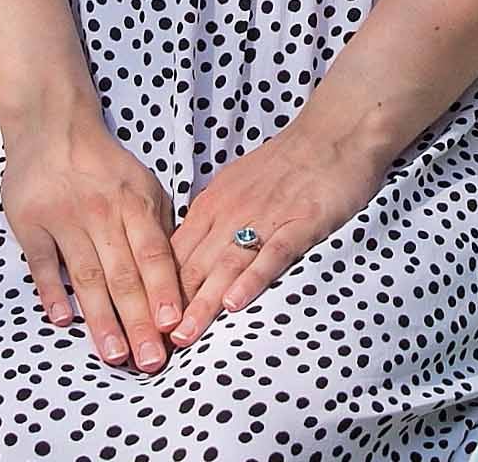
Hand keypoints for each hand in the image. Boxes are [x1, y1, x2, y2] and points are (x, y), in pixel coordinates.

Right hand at [0, 114, 181, 370]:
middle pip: (123, 274)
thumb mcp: (142, 183)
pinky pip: (42, 262)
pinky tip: (62, 320)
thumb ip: (158, 226)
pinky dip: (51, 291)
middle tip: (150, 362)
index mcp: (134, 203)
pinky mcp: (30, 221)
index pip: (154, 254)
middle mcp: (102, 212)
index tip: (173, 327)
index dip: (163, 291)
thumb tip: (177, 277)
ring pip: (86, 275)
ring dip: (101, 319)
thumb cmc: (103, 164)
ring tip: (115, 355)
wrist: (50, 124)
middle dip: (139, 321)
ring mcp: (64, 217)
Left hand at [165, 122, 384, 345]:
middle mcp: (230, 213)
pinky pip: (272, 255)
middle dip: (172, 306)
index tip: (145, 324)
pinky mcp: (299, 223)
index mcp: (211, 205)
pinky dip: (252, 279)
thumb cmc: (283, 163)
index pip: (175, 254)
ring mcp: (265, 219)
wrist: (332, 134)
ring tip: (186, 336)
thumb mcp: (235, 187)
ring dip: (203, 302)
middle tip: (154, 344)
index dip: (158, 291)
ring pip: (225, 265)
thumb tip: (185, 256)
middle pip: (193, 265)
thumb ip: (212, 221)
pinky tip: (236, 303)